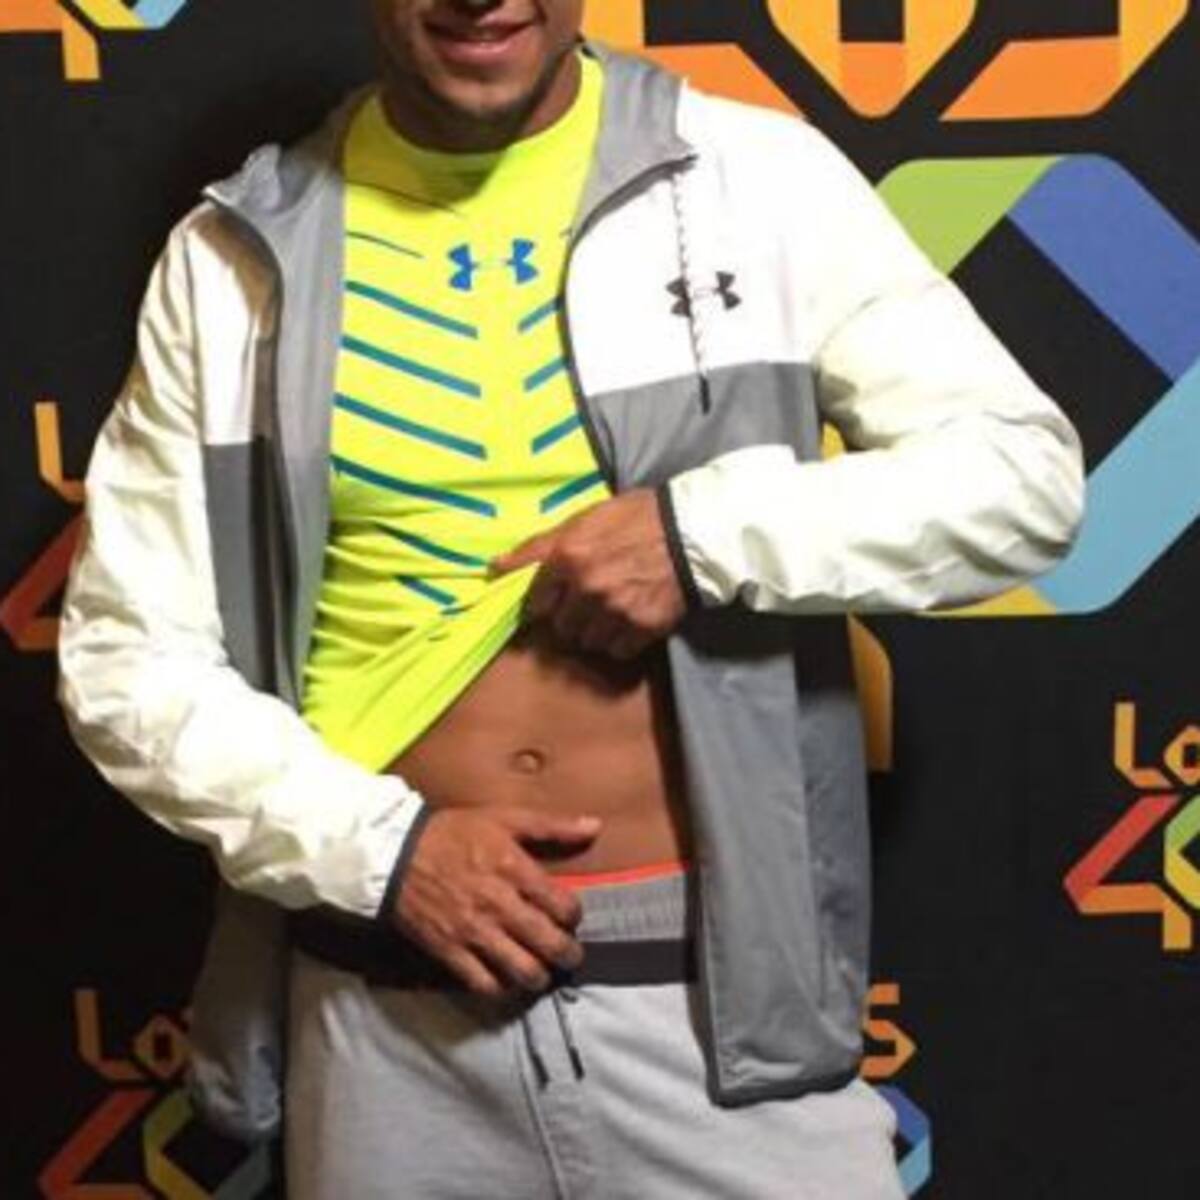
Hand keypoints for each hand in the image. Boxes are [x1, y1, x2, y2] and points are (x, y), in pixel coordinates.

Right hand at [390, 806, 601, 996]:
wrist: (393, 854)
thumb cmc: (452, 832)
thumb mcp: (504, 818)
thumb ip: (551, 825)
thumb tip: (595, 826)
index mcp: (515, 870)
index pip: (563, 907)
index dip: (574, 915)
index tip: (570, 915)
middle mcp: (499, 905)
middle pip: (550, 944)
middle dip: (568, 954)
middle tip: (570, 955)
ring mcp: (474, 932)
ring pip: (523, 970)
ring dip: (539, 976)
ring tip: (541, 972)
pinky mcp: (450, 951)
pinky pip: (484, 984)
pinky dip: (501, 988)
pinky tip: (506, 980)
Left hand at [490, 488, 686, 658]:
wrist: (691, 533)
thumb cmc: (634, 519)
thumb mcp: (583, 520)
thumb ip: (538, 546)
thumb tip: (494, 567)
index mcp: (568, 557)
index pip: (535, 602)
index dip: (545, 602)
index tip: (555, 600)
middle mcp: (587, 588)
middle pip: (561, 627)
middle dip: (572, 616)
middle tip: (592, 599)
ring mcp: (614, 610)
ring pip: (588, 641)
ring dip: (596, 630)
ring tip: (614, 608)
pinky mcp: (641, 628)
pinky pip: (617, 650)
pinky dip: (622, 640)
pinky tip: (631, 617)